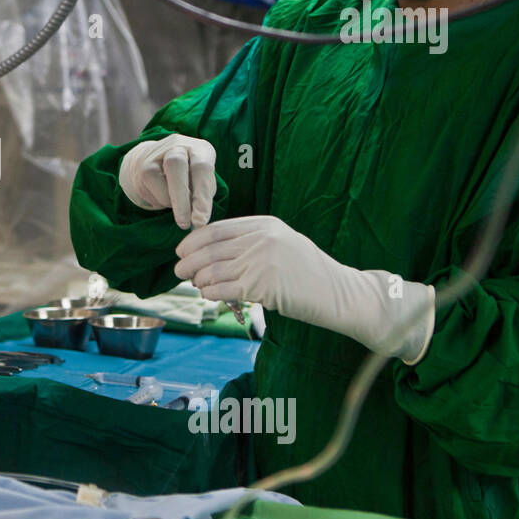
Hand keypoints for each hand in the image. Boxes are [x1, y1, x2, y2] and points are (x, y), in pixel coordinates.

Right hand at [117, 134, 216, 228]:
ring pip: (159, 182)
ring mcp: (155, 156)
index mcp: (198, 148)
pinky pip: (150, 193)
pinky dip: (160, 202)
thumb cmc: (191, 174)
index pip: (201, 168)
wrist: (160, 158)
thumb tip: (197, 221)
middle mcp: (176, 146)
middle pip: (175, 166)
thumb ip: (203, 194)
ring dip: (170, 203)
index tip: (200, 221)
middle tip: (184, 224)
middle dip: (180, 199)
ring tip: (177, 203)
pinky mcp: (141, 169)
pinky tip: (164, 195)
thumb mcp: (202, 179)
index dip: (202, 196)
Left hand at [173, 215, 433, 359]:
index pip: (216, 228)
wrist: (339, 293)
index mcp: (264, 224)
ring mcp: (262, 261)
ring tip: (195, 285)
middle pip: (210, 248)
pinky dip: (210, 292)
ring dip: (198, 279)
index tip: (181, 251)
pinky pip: (223, 288)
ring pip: (213, 269)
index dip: (193, 240)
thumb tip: (211, 252)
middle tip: (179, 270)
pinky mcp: (263, 286)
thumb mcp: (281, 243)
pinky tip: (207, 294)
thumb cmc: (308, 272)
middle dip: (189, 260)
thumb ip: (250, 241)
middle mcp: (261, 239)